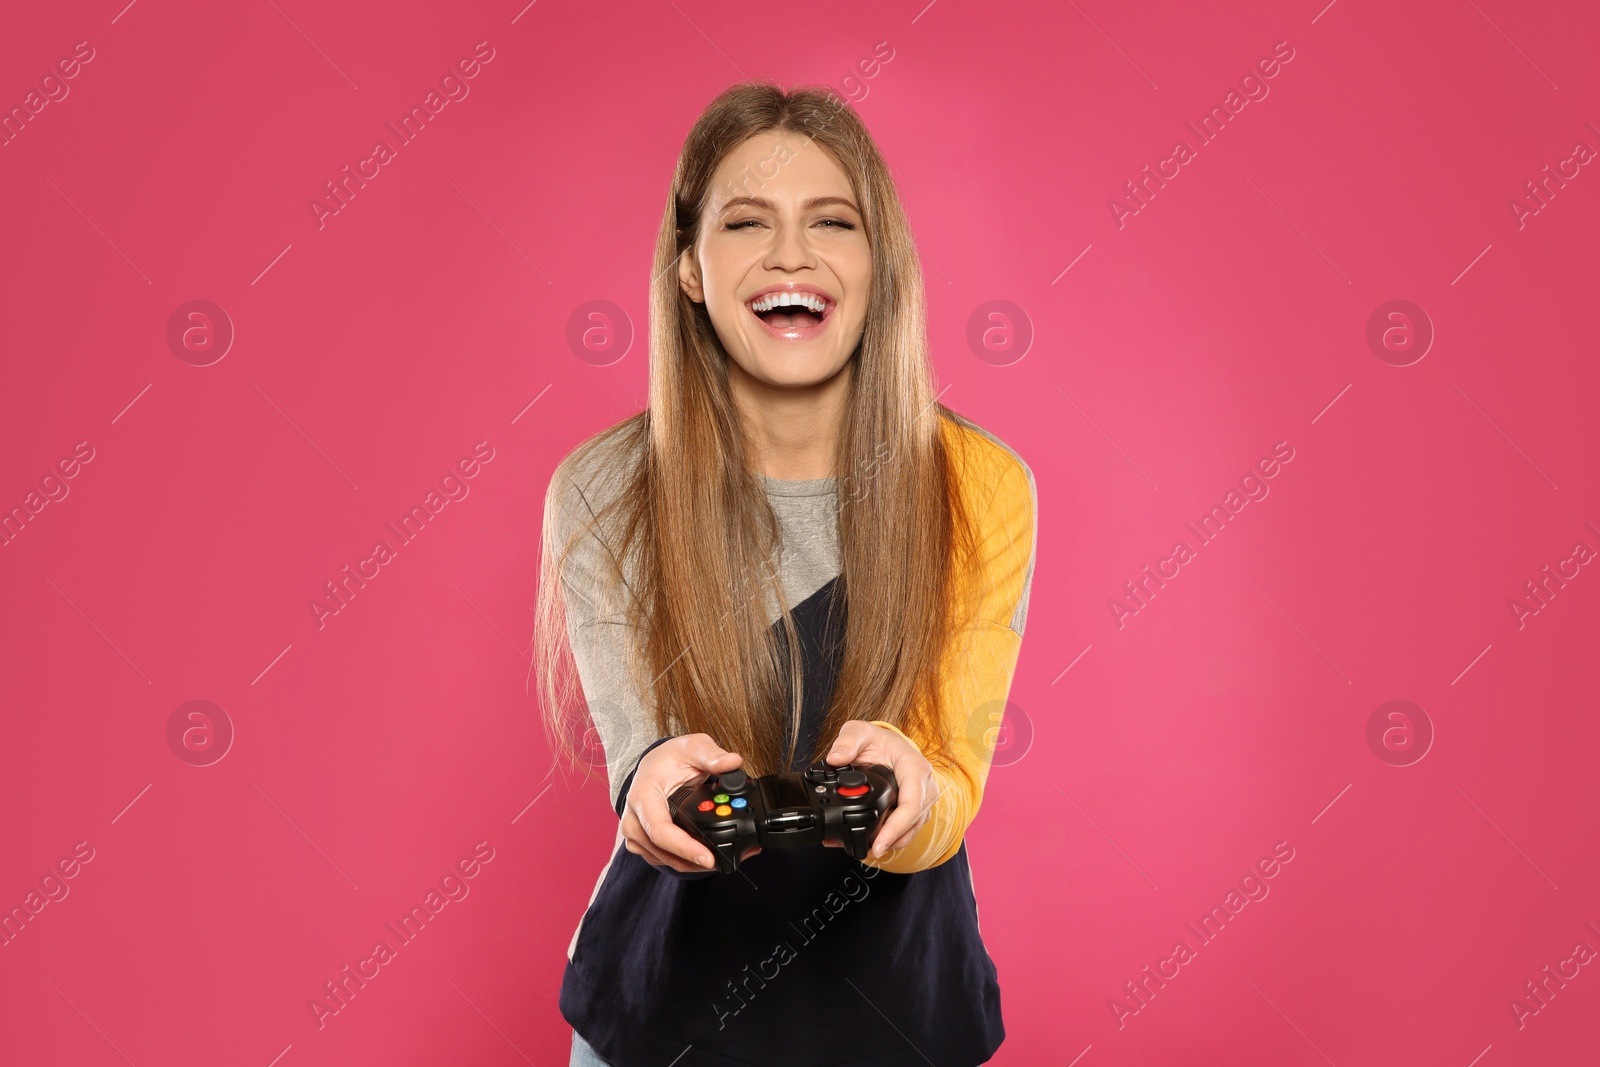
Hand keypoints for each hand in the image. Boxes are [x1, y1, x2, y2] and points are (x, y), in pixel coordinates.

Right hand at [621, 734, 758, 871]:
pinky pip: (665, 860)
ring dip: (692, 865)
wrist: (654, 767)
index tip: (708, 858)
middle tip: (725, 861)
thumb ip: (712, 756)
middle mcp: (634, 818)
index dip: (684, 847)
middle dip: (694, 861)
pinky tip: (706, 858)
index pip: (659, 829)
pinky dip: (686, 862)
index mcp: (643, 795)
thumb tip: (733, 762)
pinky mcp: (644, 844)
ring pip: (664, 860)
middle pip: (662, 851)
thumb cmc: (669, 758)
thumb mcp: (692, 747)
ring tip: (723, 859)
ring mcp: (636, 834)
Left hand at [824, 721, 937, 857]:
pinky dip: (892, 838)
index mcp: (914, 766)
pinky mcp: (917, 809)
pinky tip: (873, 842)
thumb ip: (847, 742)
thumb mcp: (859, 732)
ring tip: (866, 848)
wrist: (888, 744)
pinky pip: (908, 828)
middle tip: (869, 851)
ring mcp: (923, 799)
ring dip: (892, 842)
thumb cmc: (877, 739)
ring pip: (912, 829)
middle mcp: (925, 785)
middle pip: (914, 821)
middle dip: (892, 840)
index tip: (879, 843)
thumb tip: (835, 759)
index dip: (896, 827)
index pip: (912, 802)